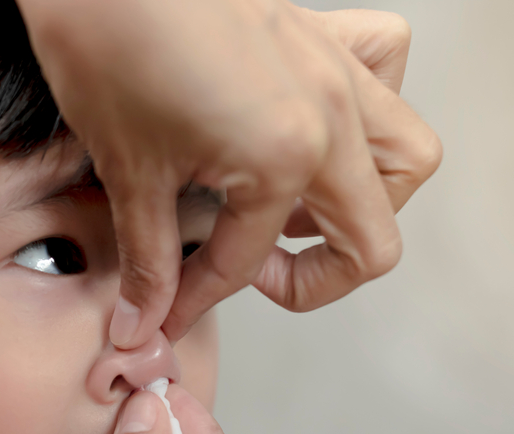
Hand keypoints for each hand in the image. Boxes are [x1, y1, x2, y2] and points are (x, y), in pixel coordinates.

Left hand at [16, 0, 441, 348]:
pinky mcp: (321, 35)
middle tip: (256, 274)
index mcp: (286, 154)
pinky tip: (319, 123)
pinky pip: (386, 66)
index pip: (247, 262)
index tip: (165, 313)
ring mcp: (335, 69)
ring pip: (408, 158)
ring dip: (367, 202)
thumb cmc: (104, 36)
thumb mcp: (129, 167)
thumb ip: (151, 257)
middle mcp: (330, 114)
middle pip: (370, 237)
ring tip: (298, 209)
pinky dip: (371, 106)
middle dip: (316, 278)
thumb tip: (143, 319)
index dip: (198, 298)